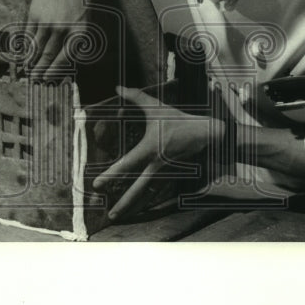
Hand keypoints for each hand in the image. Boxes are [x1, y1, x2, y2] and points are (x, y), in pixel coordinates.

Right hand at [25, 0, 87, 78]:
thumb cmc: (78, 3)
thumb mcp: (84, 22)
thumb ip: (75, 41)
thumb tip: (64, 62)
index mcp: (78, 32)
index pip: (65, 58)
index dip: (55, 70)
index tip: (47, 78)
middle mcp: (62, 29)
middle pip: (49, 54)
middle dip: (41, 69)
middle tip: (35, 79)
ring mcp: (47, 22)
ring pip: (37, 47)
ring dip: (31, 61)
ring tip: (27, 69)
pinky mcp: (35, 15)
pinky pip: (29, 36)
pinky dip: (25, 47)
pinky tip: (23, 54)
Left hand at [92, 86, 224, 220]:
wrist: (206, 133)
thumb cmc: (180, 119)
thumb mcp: (157, 106)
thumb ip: (136, 96)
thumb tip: (118, 87)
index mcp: (150, 149)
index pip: (127, 164)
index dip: (111, 174)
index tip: (97, 184)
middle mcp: (155, 163)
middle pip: (138, 189)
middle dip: (124, 203)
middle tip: (109, 216)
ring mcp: (163, 170)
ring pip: (146, 191)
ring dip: (132, 204)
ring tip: (117, 215)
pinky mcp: (169, 171)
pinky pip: (155, 187)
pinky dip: (145, 197)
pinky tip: (137, 205)